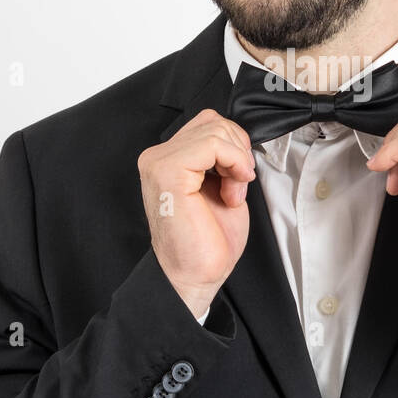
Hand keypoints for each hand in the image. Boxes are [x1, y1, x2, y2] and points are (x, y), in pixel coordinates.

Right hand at [138, 110, 255, 318]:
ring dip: (237, 161)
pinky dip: (234, 163)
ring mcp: (159, 162)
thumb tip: (238, 139)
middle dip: (238, 151)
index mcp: (168, 158)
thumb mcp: (220, 186)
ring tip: (231, 191)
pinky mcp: (168, 171)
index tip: (239, 176)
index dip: (235, 145)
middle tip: (237, 185)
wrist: (195, 275)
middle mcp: (158, 157)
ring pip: (215, 130)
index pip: (209, 123)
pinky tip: (231, 190)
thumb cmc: (207, 241)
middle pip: (213, 122)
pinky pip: (212, 144)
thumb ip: (222, 159)